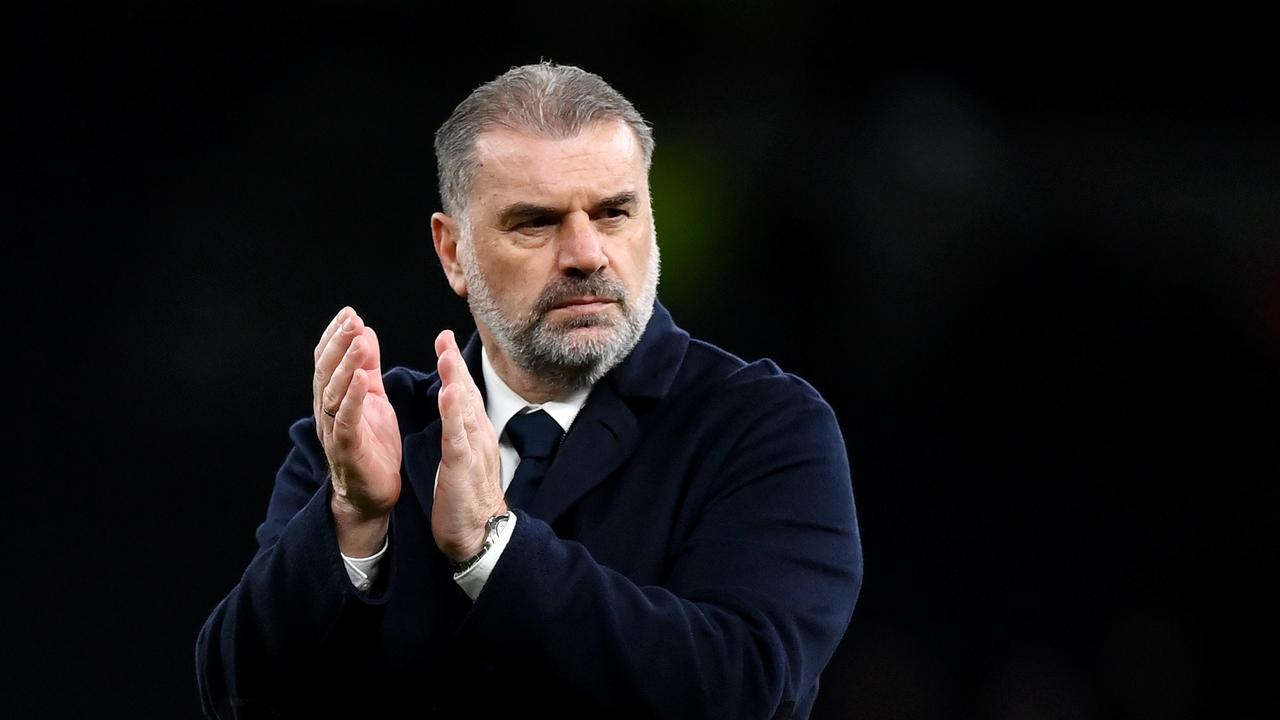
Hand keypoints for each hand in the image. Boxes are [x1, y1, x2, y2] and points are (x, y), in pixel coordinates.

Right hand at [313, 307, 401, 554]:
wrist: (372, 495)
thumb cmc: (373, 446)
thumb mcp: (374, 398)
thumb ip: (368, 367)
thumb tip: (364, 331)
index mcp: (334, 398)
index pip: (328, 360)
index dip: (336, 336)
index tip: (349, 313)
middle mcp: (327, 412)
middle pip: (326, 371)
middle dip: (339, 344)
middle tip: (352, 320)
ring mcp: (334, 431)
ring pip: (333, 392)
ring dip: (346, 364)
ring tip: (360, 340)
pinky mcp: (346, 449)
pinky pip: (345, 420)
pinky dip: (352, 398)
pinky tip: (362, 378)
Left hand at [431, 329, 507, 561]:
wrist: (480, 533)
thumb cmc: (468, 498)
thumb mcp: (465, 457)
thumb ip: (462, 432)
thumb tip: (457, 411)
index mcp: (476, 434)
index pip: (465, 394)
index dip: (455, 367)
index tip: (445, 342)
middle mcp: (479, 436)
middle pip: (467, 393)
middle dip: (455, 364)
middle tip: (444, 336)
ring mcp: (473, 450)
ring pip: (464, 410)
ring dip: (456, 381)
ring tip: (446, 356)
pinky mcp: (463, 467)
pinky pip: (458, 436)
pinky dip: (453, 414)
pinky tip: (449, 395)